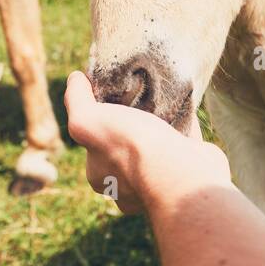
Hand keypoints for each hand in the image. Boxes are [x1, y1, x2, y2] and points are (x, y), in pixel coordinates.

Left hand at [63, 71, 232, 214]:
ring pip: (155, 147)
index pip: (94, 141)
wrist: (182, 172)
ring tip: (161, 96)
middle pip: (125, 144)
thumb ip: (76, 101)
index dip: (99, 116)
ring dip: (158, 124)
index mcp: (101, 176)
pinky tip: (183, 105)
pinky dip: (182, 126)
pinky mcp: (189, 174)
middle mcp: (128, 186)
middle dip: (131, 122)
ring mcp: (161, 182)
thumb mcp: (87, 120)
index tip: (110, 94)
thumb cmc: (130, 147)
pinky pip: (182, 144)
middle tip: (138, 93)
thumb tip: (75, 79)